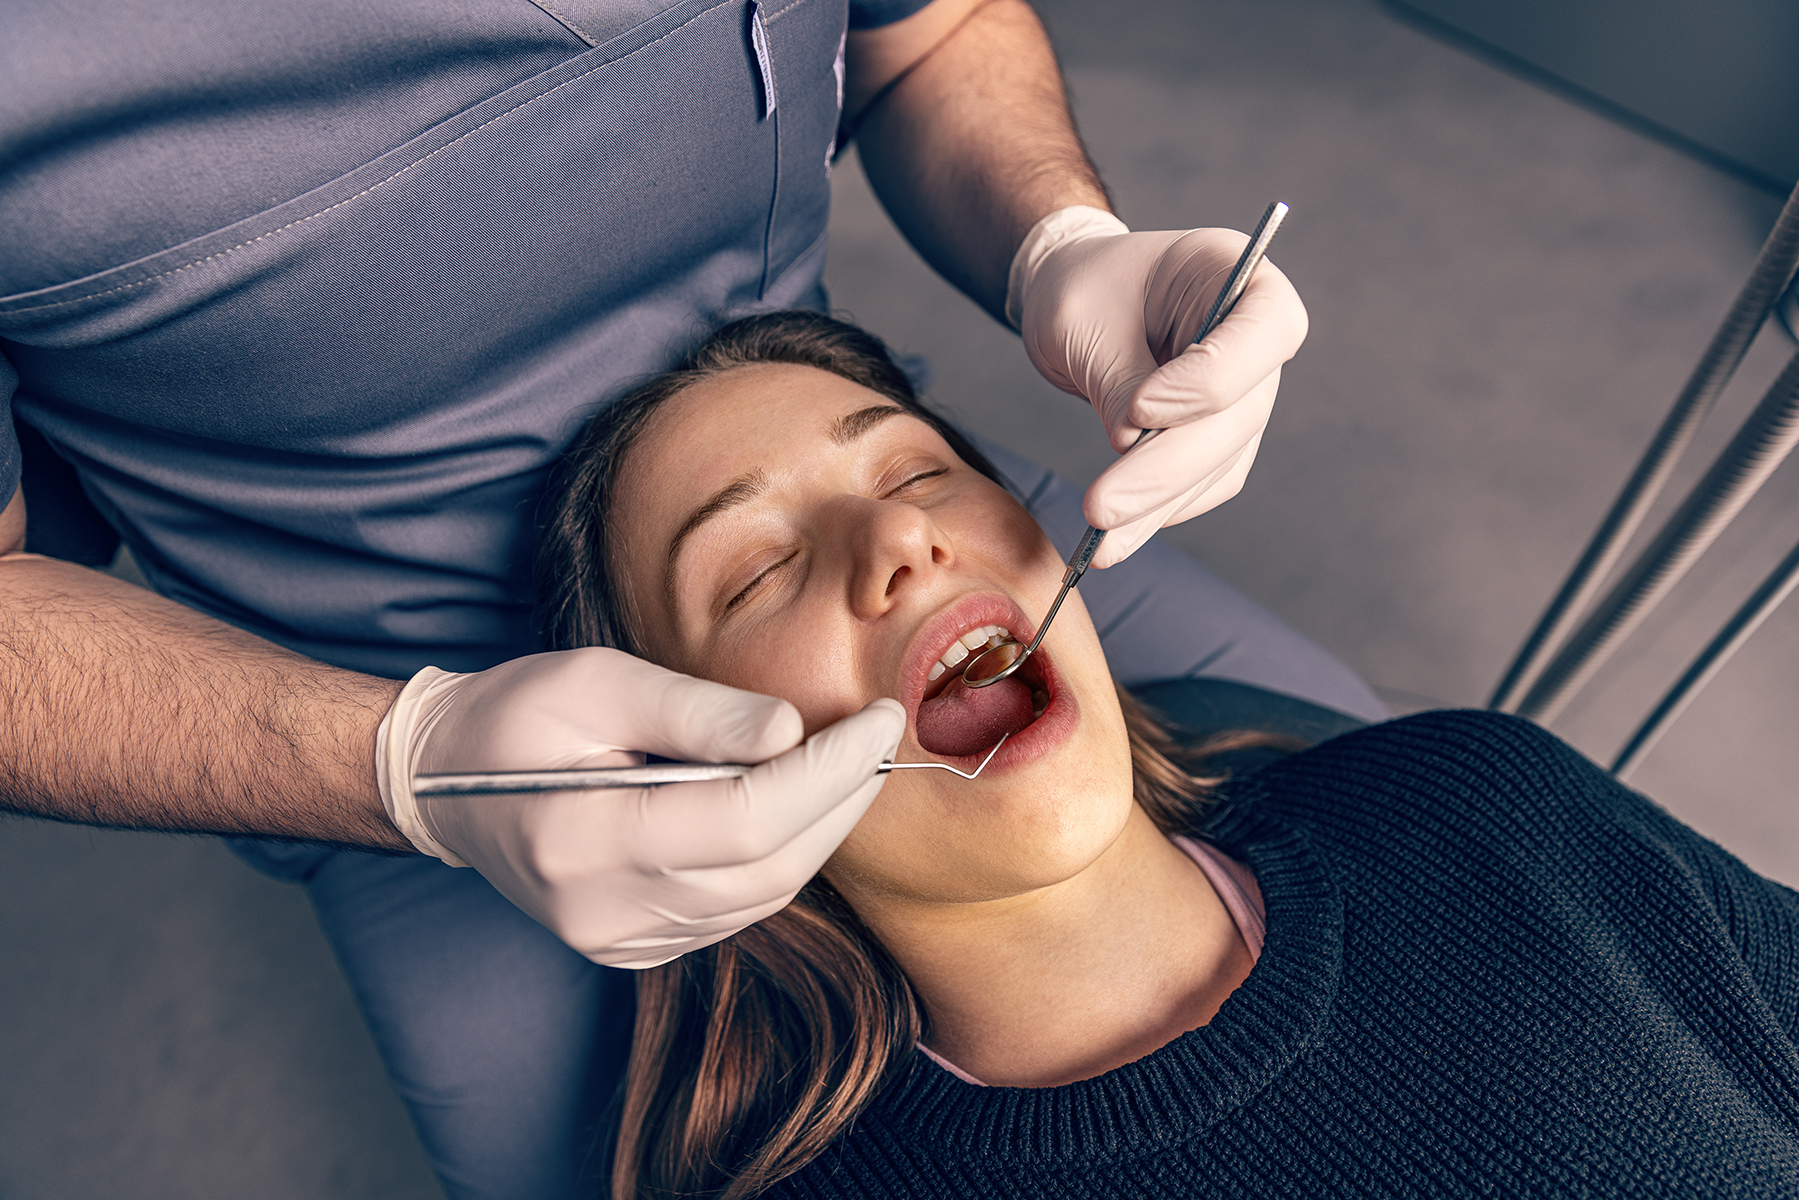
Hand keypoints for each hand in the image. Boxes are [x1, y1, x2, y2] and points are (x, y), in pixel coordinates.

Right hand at [375, 648, 904, 967]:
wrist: (444, 782)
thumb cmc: (517, 715)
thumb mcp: (596, 681)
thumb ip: (695, 710)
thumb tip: (792, 730)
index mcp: (583, 838)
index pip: (747, 819)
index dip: (827, 771)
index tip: (877, 718)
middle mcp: (602, 910)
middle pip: (769, 867)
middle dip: (841, 798)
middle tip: (878, 736)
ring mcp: (618, 939)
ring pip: (764, 896)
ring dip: (820, 830)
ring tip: (846, 762)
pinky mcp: (633, 947)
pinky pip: (736, 910)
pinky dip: (780, 858)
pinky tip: (793, 806)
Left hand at [1007, 205, 1306, 566]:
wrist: (1074, 301)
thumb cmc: (1081, 288)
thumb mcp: (1081, 318)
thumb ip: (1117, 379)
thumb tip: (1134, 446)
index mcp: (1232, 270)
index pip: (1268, 327)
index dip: (1212, 379)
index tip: (1139, 410)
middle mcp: (1253, 333)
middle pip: (1240, 411)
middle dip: (1168, 466)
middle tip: (1101, 507)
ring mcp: (1245, 389)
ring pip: (1223, 460)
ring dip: (1161, 503)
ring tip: (1099, 537)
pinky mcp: (1223, 435)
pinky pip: (1205, 483)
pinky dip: (1162, 511)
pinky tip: (1118, 534)